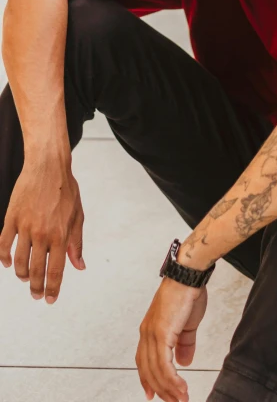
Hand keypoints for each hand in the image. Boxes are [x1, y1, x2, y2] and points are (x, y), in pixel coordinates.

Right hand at [0, 160, 84, 302]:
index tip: (50, 300)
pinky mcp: (12, 218)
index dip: (53, 288)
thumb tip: (79, 266)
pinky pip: (4, 244)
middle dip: (36, 287)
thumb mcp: (78, 216)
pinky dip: (5, 257)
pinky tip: (8, 264)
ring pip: (20, 260)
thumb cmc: (66, 190)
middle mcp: (42, 233)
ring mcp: (25, 227)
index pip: (56, 270)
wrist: (48, 167)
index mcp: (61, 234)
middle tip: (36, 295)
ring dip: (22, 274)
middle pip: (37, 270)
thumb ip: (76, 243)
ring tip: (25, 279)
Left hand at [136, 277, 207, 401]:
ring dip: (169, 388)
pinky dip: (172, 379)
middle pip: (149, 370)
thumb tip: (184, 362)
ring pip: (156, 371)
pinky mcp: (161, 333)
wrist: (188, 277)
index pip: (144, 361)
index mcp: (150, 330)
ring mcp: (152, 334)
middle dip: (162, 389)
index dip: (148, 379)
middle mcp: (147, 333)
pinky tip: (180, 387)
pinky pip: (164, 364)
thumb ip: (185, 344)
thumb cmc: (187, 293)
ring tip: (181, 398)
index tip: (152, 394)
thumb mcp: (187, 324)